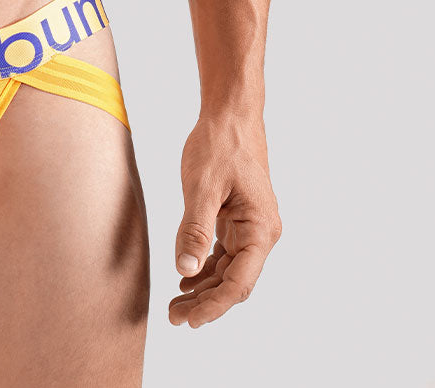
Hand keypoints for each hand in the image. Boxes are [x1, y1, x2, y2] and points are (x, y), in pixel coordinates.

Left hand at [168, 110, 281, 327]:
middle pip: (234, 282)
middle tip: (174, 317)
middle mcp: (261, 233)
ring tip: (175, 303)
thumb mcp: (202, 186)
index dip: (213, 306)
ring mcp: (250, 227)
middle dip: (206, 302)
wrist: (230, 114)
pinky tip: (185, 277)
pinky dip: (205, 267)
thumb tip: (185, 270)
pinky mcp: (237, 219)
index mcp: (261, 229)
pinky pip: (223, 254)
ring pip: (228, 271)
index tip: (188, 320)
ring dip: (204, 289)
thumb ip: (194, 229)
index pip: (238, 283)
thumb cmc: (220, 144)